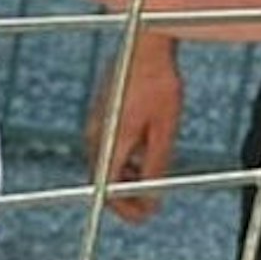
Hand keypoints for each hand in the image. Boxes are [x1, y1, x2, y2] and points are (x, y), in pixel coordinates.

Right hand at [85, 30, 184, 223]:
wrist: (145, 44)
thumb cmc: (160, 83)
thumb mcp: (166, 129)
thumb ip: (156, 165)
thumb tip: (151, 200)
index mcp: (110, 142)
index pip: (108, 191)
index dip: (126, 209)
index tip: (146, 215)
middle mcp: (94, 136)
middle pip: (103, 180)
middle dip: (126, 196)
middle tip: (151, 204)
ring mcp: (94, 123)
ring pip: (104, 164)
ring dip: (125, 178)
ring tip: (151, 181)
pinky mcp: (99, 113)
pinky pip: (106, 146)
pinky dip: (123, 159)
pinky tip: (146, 153)